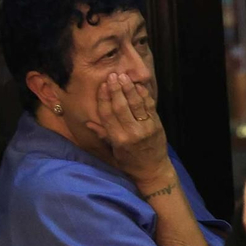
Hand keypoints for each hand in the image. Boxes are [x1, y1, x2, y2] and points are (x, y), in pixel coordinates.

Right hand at [87, 72, 170, 188]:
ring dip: (129, 88)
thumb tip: (88, 123)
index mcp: (118, 139)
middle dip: (116, 90)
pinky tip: (138, 85)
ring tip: (123, 76)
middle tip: (111, 76)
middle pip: (121, 106)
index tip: (102, 86)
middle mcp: (131, 132)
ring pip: (136, 103)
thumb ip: (103, 134)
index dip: (104, 99)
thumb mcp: (114, 150)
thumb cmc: (130, 161)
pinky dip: (143, 94)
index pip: (107, 115)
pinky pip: (149, 106)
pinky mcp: (156, 124)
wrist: (153, 169)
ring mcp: (145, 127)